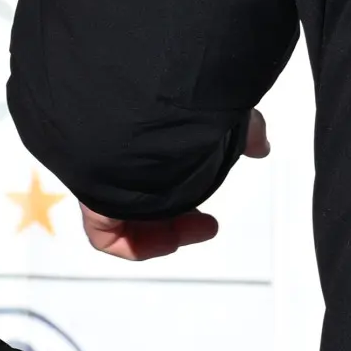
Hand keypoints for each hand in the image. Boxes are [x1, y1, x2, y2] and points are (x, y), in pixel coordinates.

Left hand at [81, 111, 267, 260]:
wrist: (132, 110)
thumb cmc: (172, 104)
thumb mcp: (217, 117)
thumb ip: (242, 132)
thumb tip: (261, 144)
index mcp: (139, 136)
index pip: (155, 168)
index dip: (183, 187)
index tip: (208, 196)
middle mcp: (114, 158)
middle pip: (142, 196)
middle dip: (178, 212)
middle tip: (205, 220)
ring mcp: (99, 180)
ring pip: (128, 217)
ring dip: (167, 230)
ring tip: (199, 228)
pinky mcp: (90, 203)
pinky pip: (108, 237)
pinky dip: (140, 245)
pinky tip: (169, 240)